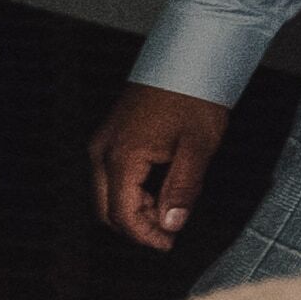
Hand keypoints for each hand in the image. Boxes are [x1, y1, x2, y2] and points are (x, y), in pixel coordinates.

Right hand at [91, 82, 231, 254]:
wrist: (188, 56)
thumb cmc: (194, 95)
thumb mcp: (198, 147)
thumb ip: (182, 190)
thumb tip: (171, 224)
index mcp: (122, 157)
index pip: (122, 213)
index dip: (144, 235)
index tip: (168, 243)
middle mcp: (102, 152)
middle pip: (105, 209)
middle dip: (134, 226)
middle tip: (167, 233)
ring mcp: (102, 143)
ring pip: (106, 194)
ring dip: (132, 209)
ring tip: (167, 209)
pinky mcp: (110, 137)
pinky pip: (110, 176)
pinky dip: (129, 191)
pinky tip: (157, 189)